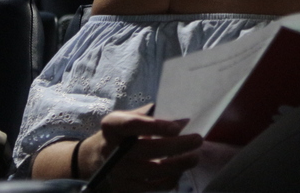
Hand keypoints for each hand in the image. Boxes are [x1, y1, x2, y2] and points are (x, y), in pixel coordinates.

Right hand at [83, 103, 202, 191]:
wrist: (101, 156)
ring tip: (195, 156)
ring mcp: (117, 172)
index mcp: (112, 126)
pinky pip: (154, 186)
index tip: (178, 126)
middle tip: (197, 139)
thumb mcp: (133, 116)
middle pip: (146, 150)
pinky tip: (181, 169)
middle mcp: (110, 150)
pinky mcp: (125, 188)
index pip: (132, 125)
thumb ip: (154, 115)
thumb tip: (183, 118)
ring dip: (179, 164)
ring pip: (153, 171)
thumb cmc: (127, 131)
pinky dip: (172, 178)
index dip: (155, 126)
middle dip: (176, 145)